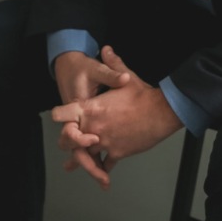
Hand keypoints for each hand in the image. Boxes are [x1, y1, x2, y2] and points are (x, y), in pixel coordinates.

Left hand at [52, 47, 182, 189]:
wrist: (161, 112)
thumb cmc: (143, 96)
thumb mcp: (126, 76)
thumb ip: (112, 64)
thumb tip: (106, 48)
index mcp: (91, 108)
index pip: (63, 114)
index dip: (60, 115)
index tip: (61, 117)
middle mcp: (94, 127)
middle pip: (68, 140)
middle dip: (68, 142)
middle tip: (68, 145)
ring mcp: (104, 142)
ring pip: (85, 156)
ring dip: (82, 160)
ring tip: (75, 166)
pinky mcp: (116, 152)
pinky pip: (105, 164)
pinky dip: (103, 168)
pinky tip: (103, 172)